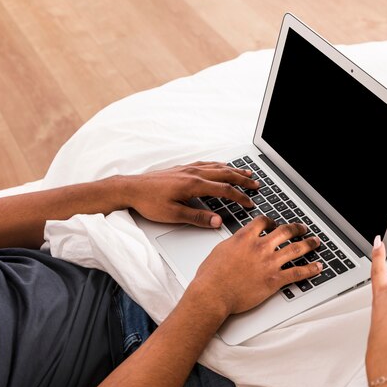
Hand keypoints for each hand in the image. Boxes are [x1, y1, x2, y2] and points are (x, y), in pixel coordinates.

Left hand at [121, 161, 257, 227]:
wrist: (130, 188)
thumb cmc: (149, 202)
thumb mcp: (173, 215)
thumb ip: (198, 218)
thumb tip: (218, 222)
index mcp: (193, 185)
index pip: (224, 190)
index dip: (239, 197)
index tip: (250, 203)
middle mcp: (193, 174)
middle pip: (225, 174)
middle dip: (242, 179)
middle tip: (256, 184)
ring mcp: (187, 169)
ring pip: (217, 167)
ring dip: (233, 170)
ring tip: (246, 173)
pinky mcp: (181, 168)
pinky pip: (206, 164)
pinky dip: (219, 165)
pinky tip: (221, 166)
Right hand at [191, 216, 322, 314]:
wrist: (213, 294)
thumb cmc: (211, 276)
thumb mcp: (220, 250)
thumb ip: (234, 243)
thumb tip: (238, 242)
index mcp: (245, 237)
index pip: (263, 221)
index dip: (272, 221)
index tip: (275, 223)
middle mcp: (260, 247)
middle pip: (285, 231)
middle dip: (297, 228)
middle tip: (302, 228)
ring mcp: (269, 263)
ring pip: (296, 249)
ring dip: (309, 244)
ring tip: (316, 242)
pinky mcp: (275, 279)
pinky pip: (298, 272)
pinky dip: (310, 269)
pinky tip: (317, 267)